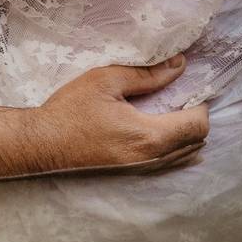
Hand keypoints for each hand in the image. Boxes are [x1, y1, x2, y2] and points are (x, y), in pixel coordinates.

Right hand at [32, 54, 209, 172]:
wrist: (40, 144)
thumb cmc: (70, 110)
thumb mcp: (106, 81)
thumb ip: (147, 74)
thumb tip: (179, 65)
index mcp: (148, 136)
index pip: (197, 125)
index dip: (200, 104)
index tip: (189, 89)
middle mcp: (151, 160)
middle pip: (196, 142)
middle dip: (195, 119)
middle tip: (180, 98)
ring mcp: (141, 172)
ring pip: (184, 157)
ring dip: (185, 135)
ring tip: (169, 113)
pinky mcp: (131, 176)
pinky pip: (167, 165)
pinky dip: (173, 148)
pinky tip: (156, 131)